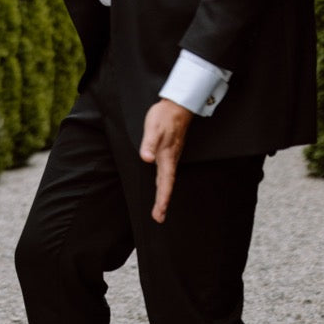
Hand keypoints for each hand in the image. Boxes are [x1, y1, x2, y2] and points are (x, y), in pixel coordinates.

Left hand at [138, 98, 193, 223]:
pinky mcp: (170, 152)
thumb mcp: (153, 129)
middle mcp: (171, 159)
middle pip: (167, 185)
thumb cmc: (164, 117)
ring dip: (164, 195)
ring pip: (167, 180)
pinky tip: (161, 187)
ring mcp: (172, 156)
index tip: (160, 212)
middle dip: (163, 202)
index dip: (163, 199)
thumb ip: (149, 145)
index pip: (165, 182)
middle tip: (159, 218)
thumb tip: (146, 159)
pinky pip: (167, 173)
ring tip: (160, 209)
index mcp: (167, 157)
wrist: (177, 105)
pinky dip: (164, 184)